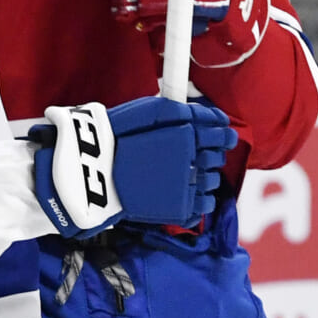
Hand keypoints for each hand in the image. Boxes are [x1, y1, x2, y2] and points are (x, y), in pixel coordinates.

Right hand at [29, 97, 235, 237]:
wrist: (93, 169)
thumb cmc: (118, 135)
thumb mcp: (153, 110)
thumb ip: (186, 112)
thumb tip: (216, 117)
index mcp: (188, 133)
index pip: (222, 135)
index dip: (224, 135)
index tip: (222, 137)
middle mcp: (192, 159)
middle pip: (217, 158)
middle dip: (212, 155)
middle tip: (197, 156)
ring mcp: (187, 185)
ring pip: (213, 182)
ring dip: (207, 178)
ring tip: (190, 175)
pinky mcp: (179, 207)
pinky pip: (203, 206)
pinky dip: (202, 201)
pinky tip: (191, 194)